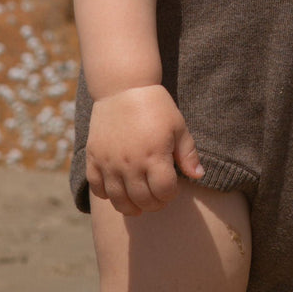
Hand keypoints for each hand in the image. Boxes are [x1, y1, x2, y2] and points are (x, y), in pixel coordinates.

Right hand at [86, 84, 204, 215]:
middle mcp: (130, 164)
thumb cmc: (155, 105)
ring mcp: (109, 163)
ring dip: (132, 207)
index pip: (164, 192)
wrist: (123, 86)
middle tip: (158, 195)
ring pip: (119, 201)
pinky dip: (108, 195)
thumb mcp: (178, 126)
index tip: (172, 186)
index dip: (171, 194)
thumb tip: (199, 176)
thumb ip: (188, 154)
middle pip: (143, 201)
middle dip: (155, 203)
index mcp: (154, 155)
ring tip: (139, 201)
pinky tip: (118, 189)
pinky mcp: (93, 158)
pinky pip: (97, 189)